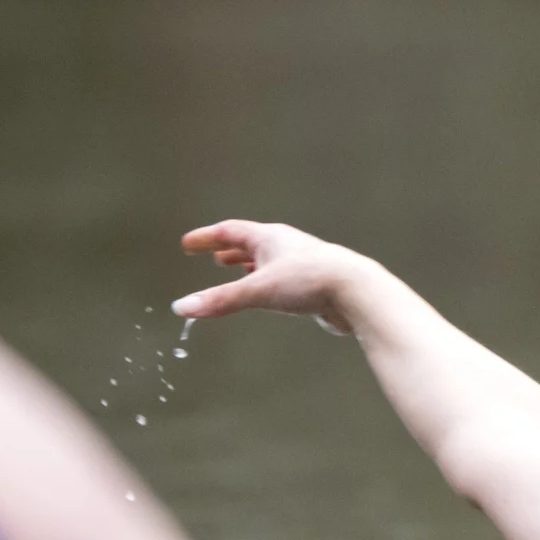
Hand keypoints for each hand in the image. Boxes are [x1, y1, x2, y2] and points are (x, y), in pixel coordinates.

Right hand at [174, 220, 367, 331]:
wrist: (357, 292)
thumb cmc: (310, 281)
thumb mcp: (257, 290)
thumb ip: (219, 300)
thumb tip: (182, 308)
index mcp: (269, 238)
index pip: (230, 232)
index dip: (206, 238)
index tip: (188, 245)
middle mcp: (285, 246)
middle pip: (250, 243)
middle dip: (228, 249)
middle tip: (212, 255)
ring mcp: (301, 263)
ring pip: (268, 259)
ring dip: (248, 264)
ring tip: (234, 269)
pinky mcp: (314, 283)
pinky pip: (283, 278)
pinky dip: (267, 280)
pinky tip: (269, 291)